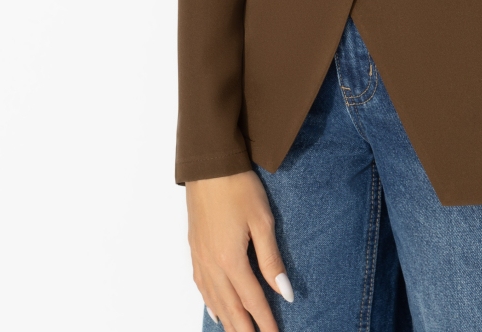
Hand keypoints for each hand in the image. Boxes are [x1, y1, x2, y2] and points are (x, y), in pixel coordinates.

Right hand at [186, 171, 293, 330]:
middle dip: (245, 329)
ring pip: (215, 301)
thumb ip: (272, 260)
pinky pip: (202, 287)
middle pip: (231, 308)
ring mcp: (200, 259)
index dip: (265, 321)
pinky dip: (211, 304)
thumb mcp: (262, 221)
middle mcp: (212, 265)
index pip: (252, 300)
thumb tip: (285, 292)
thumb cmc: (239, 188)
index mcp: (230, 260)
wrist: (209, 166)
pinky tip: (216, 312)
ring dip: (228, 321)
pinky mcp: (195, 250)